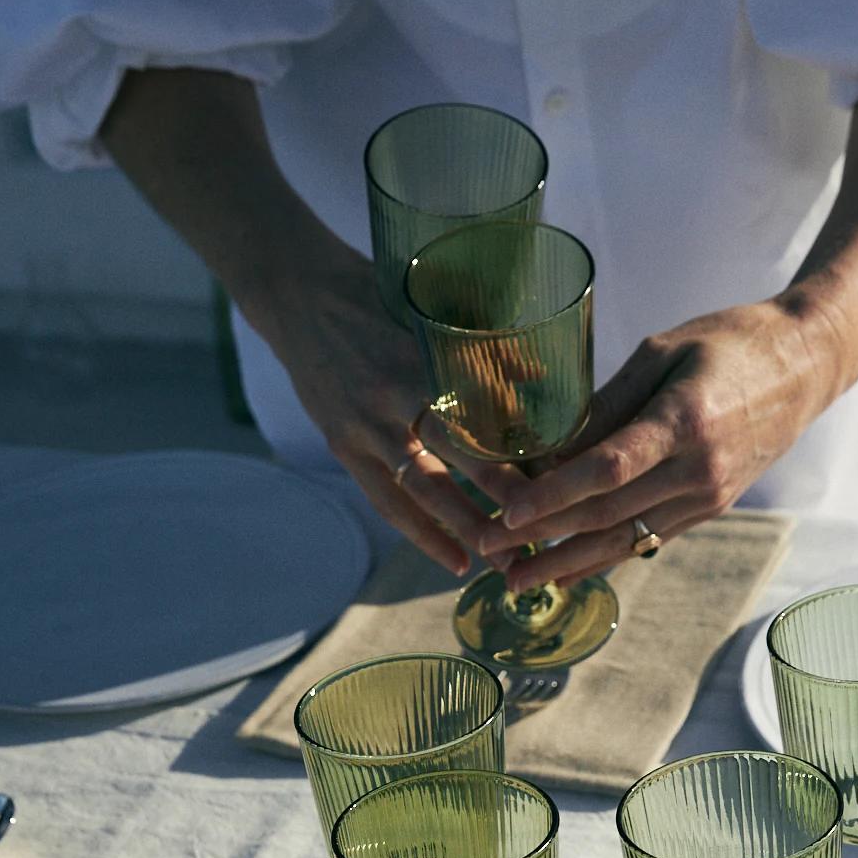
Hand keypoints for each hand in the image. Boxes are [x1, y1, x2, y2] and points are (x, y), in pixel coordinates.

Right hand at [248, 231, 517, 575]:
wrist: (297, 298)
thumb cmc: (376, 297)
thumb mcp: (430, 312)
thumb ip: (484, 350)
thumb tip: (544, 378)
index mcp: (421, 359)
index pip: (480, 412)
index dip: (518, 446)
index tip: (560, 475)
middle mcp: (392, 398)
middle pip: (456, 456)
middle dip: (500, 497)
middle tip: (542, 530)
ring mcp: (363, 427)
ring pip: (421, 489)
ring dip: (463, 528)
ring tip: (502, 561)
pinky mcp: (343, 448)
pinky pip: (386, 501)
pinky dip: (421, 533)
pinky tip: (454, 558)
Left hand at [481, 298, 845, 588]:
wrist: (807, 365)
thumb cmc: (728, 342)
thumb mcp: (660, 352)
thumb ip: (606, 405)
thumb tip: (548, 450)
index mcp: (684, 421)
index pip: (606, 470)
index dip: (552, 497)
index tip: (505, 513)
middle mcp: (699, 469)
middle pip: (607, 514)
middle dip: (542, 538)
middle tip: (488, 550)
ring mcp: (708, 496)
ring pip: (626, 539)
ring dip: (567, 563)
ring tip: (516, 580)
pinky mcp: (711, 508)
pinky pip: (648, 539)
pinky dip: (604, 557)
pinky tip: (566, 571)